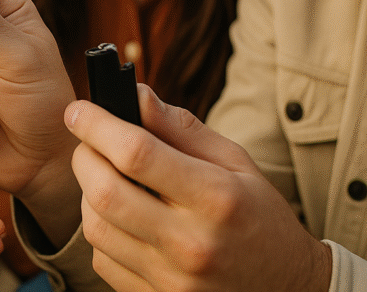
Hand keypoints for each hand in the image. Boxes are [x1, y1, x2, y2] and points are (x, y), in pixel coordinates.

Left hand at [65, 85, 331, 291]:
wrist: (288, 289)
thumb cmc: (259, 216)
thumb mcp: (236, 162)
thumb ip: (182, 128)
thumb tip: (135, 95)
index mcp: (217, 198)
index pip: (137, 153)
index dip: (97, 125)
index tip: (78, 110)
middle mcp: (191, 244)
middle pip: (106, 191)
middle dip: (84, 156)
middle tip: (88, 141)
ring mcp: (172, 280)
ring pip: (96, 228)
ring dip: (88, 194)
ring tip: (107, 178)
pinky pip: (103, 260)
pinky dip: (101, 231)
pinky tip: (120, 217)